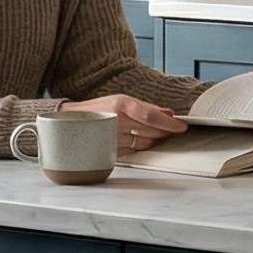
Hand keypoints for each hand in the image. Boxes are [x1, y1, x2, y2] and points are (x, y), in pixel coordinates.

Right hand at [64, 95, 188, 152]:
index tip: (182, 127)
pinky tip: (141, 142)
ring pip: (145, 144)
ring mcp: (114, 138)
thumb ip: (147, 107)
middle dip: (166, 132)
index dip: (170, 124)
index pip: (153, 117)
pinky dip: (142, 147)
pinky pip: (134, 152)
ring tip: (158, 135)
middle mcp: (118, 121)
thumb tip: (169, 113)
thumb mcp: (122, 100)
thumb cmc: (98, 109)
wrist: (70, 122)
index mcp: (122, 105)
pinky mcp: (111, 152)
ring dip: (155, 141)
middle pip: (152, 132)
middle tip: (174, 130)